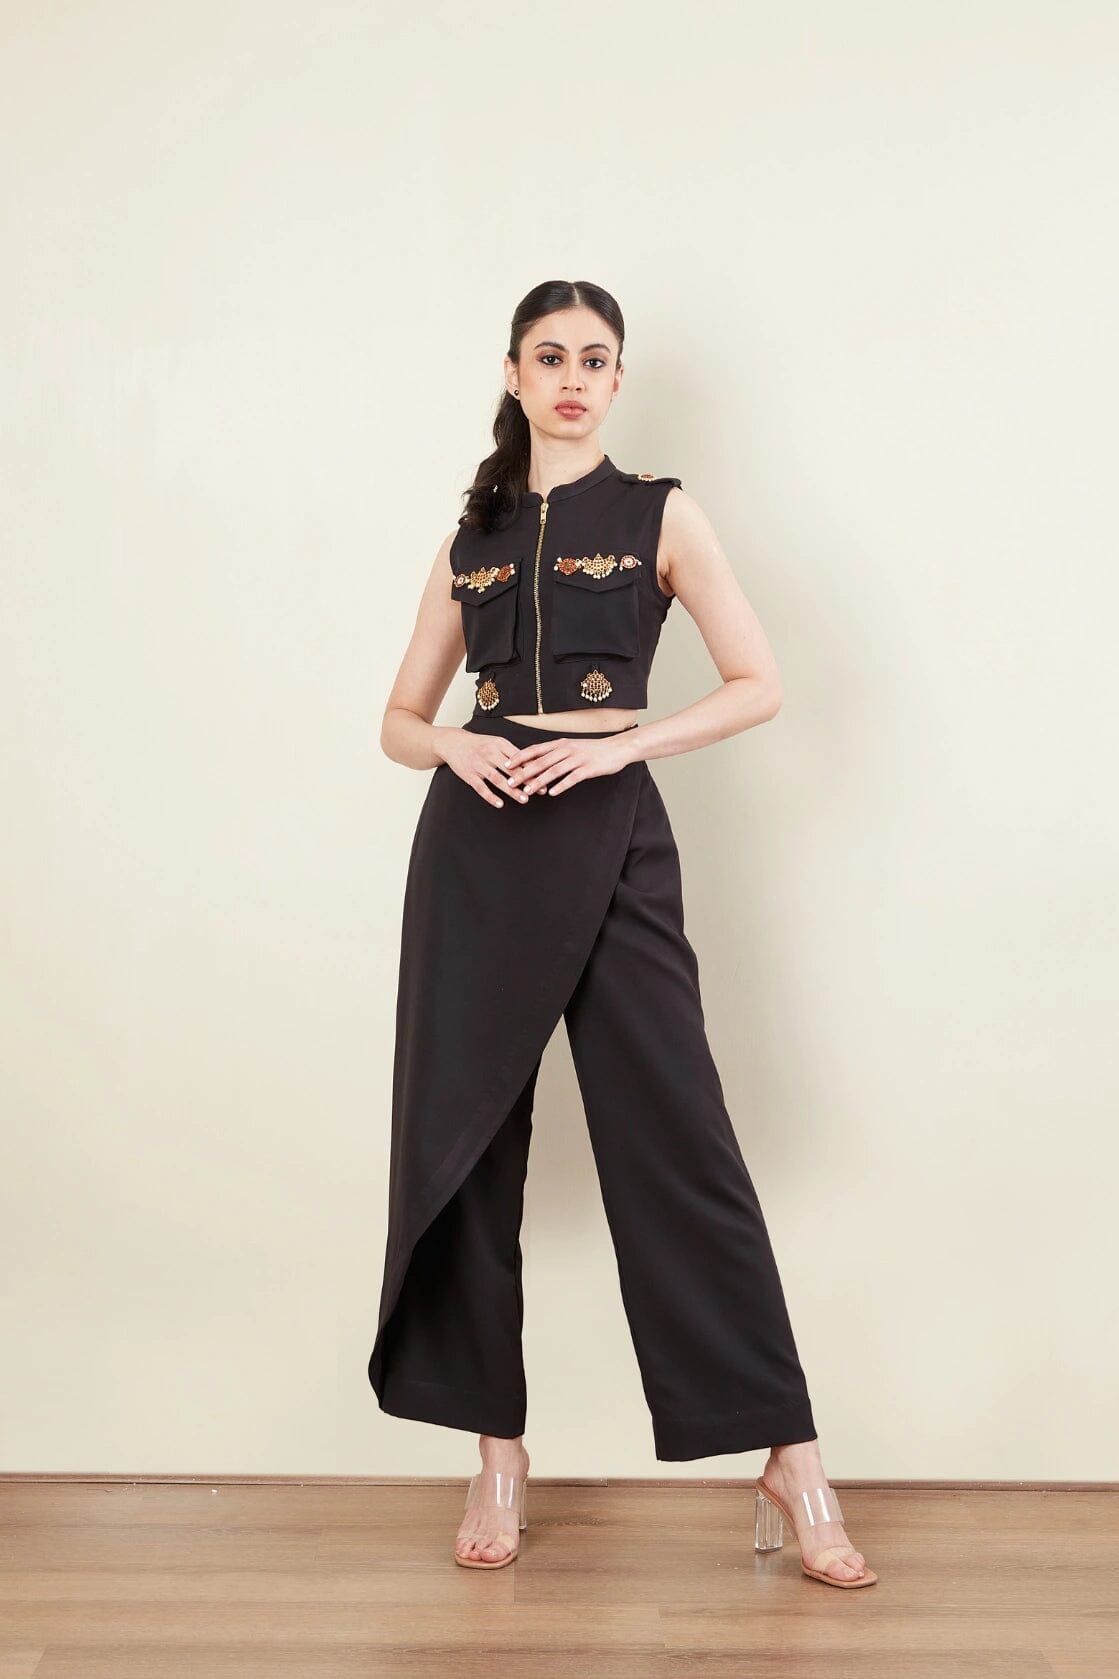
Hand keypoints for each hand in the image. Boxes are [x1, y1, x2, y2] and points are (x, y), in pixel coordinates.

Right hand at [436, 729, 531, 808]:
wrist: (453, 742)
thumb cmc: (480, 744)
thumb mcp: (497, 743)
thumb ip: (513, 753)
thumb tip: (534, 764)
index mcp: (499, 744)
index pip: (520, 757)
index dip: (533, 768)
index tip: (545, 777)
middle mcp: (489, 753)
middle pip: (511, 769)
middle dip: (527, 780)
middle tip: (540, 790)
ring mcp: (478, 764)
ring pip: (497, 779)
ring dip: (512, 791)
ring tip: (524, 799)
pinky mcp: (469, 775)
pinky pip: (481, 788)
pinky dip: (490, 797)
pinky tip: (500, 804)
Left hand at [502, 732, 635, 797]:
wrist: (617, 748)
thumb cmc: (592, 750)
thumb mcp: (571, 747)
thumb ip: (555, 753)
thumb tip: (537, 762)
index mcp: (560, 743)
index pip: (535, 749)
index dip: (520, 757)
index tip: (506, 765)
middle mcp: (567, 749)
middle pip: (541, 761)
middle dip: (524, 772)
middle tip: (511, 782)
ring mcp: (577, 758)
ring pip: (554, 771)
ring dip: (539, 782)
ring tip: (527, 791)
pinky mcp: (588, 768)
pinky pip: (572, 778)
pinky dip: (561, 786)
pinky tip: (553, 793)